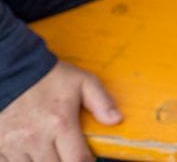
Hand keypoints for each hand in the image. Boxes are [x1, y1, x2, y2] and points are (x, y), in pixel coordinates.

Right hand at [0, 61, 119, 161]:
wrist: (13, 69)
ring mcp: (14, 144)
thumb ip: (102, 101)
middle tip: (68, 154)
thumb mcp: (83, 82)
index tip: (88, 159)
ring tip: (51, 153)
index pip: (77, 160)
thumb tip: (116, 120)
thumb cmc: (49, 77)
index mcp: (60, 123)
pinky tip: (32, 154)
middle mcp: (36, 138)